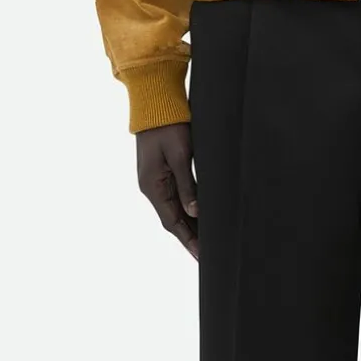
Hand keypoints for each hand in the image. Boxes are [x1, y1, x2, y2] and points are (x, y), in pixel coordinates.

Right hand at [136, 121, 198, 259]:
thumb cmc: (168, 126)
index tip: (202, 255)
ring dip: (189, 226)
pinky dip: (186, 211)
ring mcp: (155, 181)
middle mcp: (151, 187)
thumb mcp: (180, 156)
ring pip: (174, 210)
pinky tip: (198, 216)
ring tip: (207, 240)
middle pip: (173, 220)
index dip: (188, 240)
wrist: (155, 104)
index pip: (172, 222)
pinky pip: (174, 198)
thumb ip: (187, 185)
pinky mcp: (161, 173)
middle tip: (208, 254)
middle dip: (190, 237)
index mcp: (153, 186)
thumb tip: (195, 211)